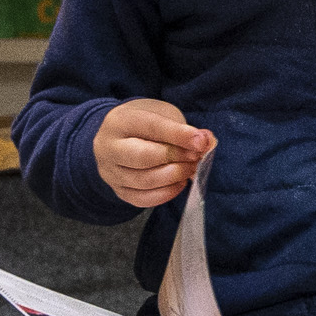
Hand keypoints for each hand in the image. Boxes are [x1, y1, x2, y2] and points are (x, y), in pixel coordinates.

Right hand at [94, 100, 212, 208]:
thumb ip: (182, 129)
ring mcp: (111, 173)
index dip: (178, 135)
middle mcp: (109, 148)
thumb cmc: (144, 124)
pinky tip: (180, 182)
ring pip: (144, 181)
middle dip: (176, 157)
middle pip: (143, 157)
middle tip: (196, 156)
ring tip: (191, 168)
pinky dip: (166, 193)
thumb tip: (207, 142)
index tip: (201, 141)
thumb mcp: (161, 115)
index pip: (150, 127)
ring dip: (175, 176)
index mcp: (119, 122)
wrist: (117, 139)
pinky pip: (143, 199)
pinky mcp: (119, 191)